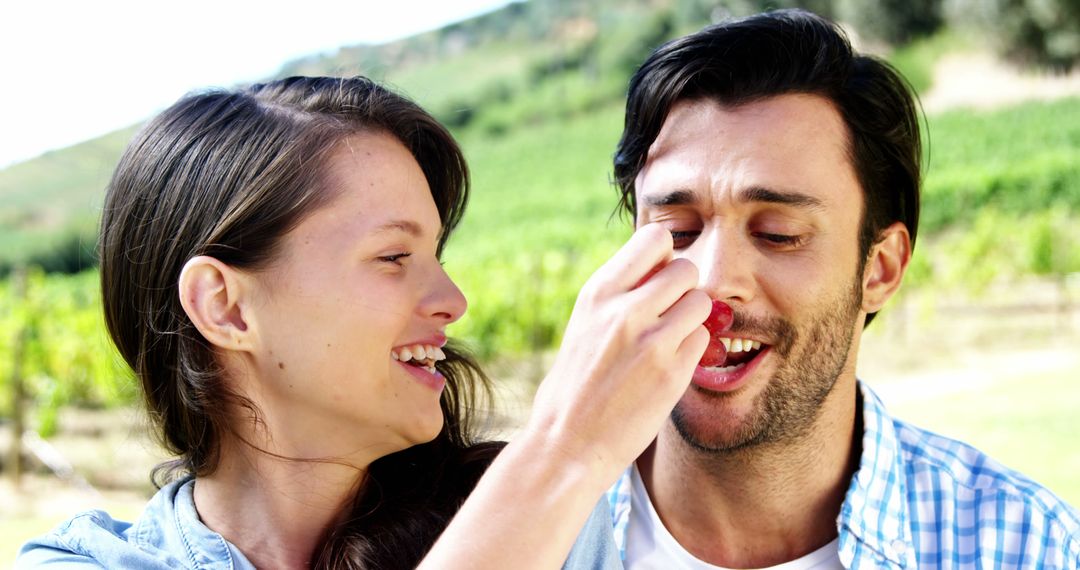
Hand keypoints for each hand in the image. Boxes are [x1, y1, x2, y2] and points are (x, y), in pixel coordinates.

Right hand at [525, 223, 709, 484]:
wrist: (566, 444)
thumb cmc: (573, 386)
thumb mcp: (584, 325)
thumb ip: (618, 296)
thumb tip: (658, 268)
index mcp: (598, 293)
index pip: (654, 238)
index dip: (663, 256)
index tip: (656, 279)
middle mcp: (625, 310)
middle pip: (685, 267)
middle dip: (683, 288)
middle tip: (668, 314)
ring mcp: (651, 341)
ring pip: (700, 302)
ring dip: (692, 319)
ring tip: (669, 342)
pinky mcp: (672, 373)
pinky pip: (703, 340)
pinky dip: (692, 351)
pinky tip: (668, 368)